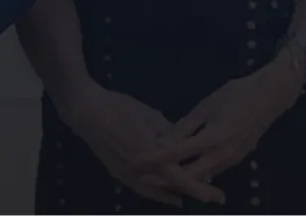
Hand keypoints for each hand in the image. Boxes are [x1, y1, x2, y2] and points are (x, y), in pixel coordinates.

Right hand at [57, 84, 221, 206]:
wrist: (87, 111)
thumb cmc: (120, 107)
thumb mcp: (151, 116)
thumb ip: (170, 134)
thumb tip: (187, 144)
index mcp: (151, 153)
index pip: (181, 177)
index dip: (201, 188)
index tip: (218, 195)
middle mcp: (141, 169)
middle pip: (173, 188)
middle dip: (194, 192)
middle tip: (214, 196)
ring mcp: (128, 173)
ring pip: (159, 192)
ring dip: (179, 194)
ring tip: (197, 194)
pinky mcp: (119, 174)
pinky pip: (143, 190)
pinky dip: (159, 195)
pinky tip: (172, 197)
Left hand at [146, 65, 302, 186]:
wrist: (269, 97)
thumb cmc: (236, 96)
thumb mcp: (205, 107)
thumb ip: (184, 127)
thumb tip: (162, 140)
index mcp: (213, 139)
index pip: (178, 153)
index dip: (156, 157)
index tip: (138, 159)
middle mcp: (223, 155)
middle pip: (189, 175)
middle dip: (166, 177)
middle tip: (143, 176)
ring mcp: (231, 160)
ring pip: (201, 176)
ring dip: (180, 177)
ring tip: (157, 175)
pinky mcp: (236, 159)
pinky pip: (211, 171)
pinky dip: (195, 172)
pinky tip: (182, 168)